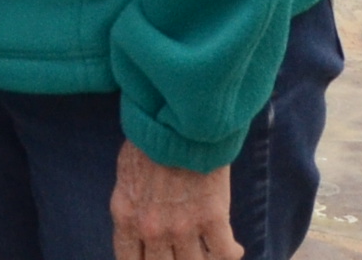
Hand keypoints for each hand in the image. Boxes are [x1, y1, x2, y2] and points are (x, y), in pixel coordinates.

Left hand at [112, 141, 241, 259]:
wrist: (180, 116)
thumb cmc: (153, 137)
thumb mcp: (128, 175)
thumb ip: (133, 205)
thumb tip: (141, 223)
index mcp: (126, 217)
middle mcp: (151, 229)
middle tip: (187, 254)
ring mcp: (182, 226)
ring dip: (204, 259)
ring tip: (212, 253)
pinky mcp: (211, 217)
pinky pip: (222, 252)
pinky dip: (230, 254)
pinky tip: (234, 249)